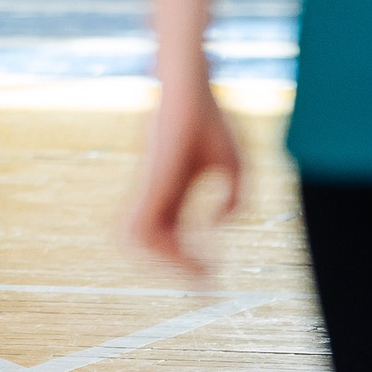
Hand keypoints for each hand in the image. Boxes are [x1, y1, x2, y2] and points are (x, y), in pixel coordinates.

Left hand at [122, 75, 243, 277]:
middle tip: (205, 281)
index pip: (173, 236)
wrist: (188, 88)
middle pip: (153, 244)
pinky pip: (139, 224)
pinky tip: (183, 249)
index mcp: (171, 192)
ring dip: (165, 260)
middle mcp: (156, 194)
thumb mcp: (233, 168)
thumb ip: (234, 202)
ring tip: (194, 267)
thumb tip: (217, 225)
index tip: (212, 282)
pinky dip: (156, 244)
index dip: (190, 262)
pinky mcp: (148, 182)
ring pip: (137, 240)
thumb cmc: (210, 121)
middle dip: (177, 268)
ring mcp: (149, 189)